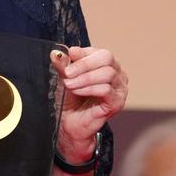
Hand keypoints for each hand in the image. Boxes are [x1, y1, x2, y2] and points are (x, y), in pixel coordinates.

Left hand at [52, 46, 127, 161]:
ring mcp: (120, 89)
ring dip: (84, 78)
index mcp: (107, 65)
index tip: (69, 54)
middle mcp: (117, 74)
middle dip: (84, 64)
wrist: (70, 123)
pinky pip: (106, 90)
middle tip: (68, 72)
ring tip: (69, 84)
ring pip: (107, 73)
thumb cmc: (70, 100)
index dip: (84, 53)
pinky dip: (89, 88)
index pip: (100, 52)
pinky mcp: (117, 102)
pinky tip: (77, 91)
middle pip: (107, 58)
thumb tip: (56, 53)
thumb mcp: (65, 78)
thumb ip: (63, 65)